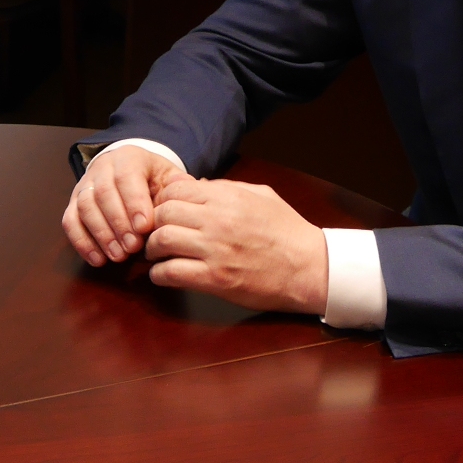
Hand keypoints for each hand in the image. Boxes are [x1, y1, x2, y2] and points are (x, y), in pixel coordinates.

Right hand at [63, 145, 189, 265]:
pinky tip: (97, 259)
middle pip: (103, 194)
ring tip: (118, 256)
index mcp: (129, 158)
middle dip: (118, 223)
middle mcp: (102, 169)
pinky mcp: (73, 203)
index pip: (127, 177)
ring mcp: (84, 185)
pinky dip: (81, 242)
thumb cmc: (152, 179)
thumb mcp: (169, 176)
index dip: (134, 203)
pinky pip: (70, 221)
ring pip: (84, 207)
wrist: (129, 171)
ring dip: (100, 234)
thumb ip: (178, 186)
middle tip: (132, 247)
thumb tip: (189, 192)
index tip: (145, 228)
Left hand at [143, 175, 328, 314]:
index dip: (163, 201)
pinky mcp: (216, 279)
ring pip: (162, 241)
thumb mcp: (260, 195)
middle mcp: (217, 220)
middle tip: (155, 234)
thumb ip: (224, 186)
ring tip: (157, 255)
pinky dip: (160, 274)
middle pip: (163, 214)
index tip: (163, 212)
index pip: (175, 189)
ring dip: (152, 249)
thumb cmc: (287, 230)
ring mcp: (215, 250)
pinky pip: (171, 273)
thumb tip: (191, 183)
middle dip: (153, 224)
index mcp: (227, 197)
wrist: (309, 267)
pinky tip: (163, 275)